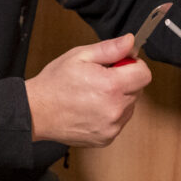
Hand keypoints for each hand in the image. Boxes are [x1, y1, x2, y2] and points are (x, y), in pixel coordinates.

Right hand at [25, 34, 151, 145]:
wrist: (36, 111)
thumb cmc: (54, 84)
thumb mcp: (80, 56)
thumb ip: (110, 49)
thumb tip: (130, 42)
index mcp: (111, 86)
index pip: (144, 74)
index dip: (134, 66)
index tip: (121, 65)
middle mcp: (115, 109)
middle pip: (138, 90)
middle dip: (124, 81)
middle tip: (101, 78)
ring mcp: (111, 126)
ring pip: (129, 107)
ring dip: (118, 99)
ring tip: (94, 95)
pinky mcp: (106, 138)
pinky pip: (119, 122)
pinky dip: (110, 114)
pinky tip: (92, 108)